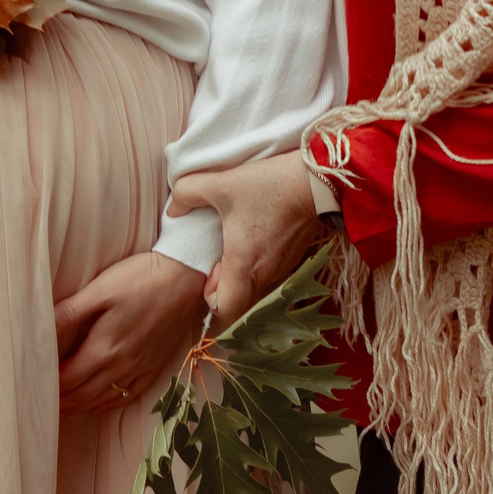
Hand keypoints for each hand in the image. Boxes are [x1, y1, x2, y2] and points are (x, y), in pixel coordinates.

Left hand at [54, 251, 207, 412]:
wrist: (185, 277)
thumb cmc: (140, 278)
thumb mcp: (100, 289)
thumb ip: (69, 312)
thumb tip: (39, 328)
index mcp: (104, 348)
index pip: (68, 378)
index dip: (50, 386)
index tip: (33, 388)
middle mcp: (121, 364)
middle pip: (84, 393)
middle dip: (62, 401)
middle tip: (42, 405)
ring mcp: (140, 366)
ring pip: (105, 397)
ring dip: (82, 405)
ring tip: (65, 408)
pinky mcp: (155, 363)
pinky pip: (130, 393)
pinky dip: (111, 403)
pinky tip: (102, 404)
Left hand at [168, 151, 326, 324]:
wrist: (319, 180)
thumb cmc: (270, 186)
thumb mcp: (222, 184)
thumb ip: (188, 193)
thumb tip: (173, 208)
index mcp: (244, 267)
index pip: (225, 313)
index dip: (212, 298)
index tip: (211, 268)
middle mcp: (265, 276)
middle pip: (239, 301)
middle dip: (225, 284)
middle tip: (221, 253)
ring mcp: (283, 269)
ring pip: (255, 287)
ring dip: (242, 272)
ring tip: (239, 239)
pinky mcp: (294, 258)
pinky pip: (269, 273)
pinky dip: (259, 262)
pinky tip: (257, 232)